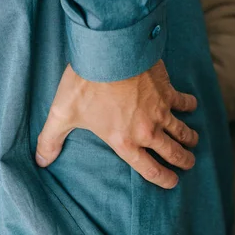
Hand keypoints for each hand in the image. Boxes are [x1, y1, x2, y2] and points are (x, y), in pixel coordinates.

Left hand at [35, 59, 198, 188]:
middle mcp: (147, 131)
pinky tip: (191, 105)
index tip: (173, 182)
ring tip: (194, 142)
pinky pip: (184, 102)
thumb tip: (40, 160)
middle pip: (173, 153)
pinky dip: (189, 105)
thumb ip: (51, 139)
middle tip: (188, 163)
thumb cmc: (85, 84)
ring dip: (190, 138)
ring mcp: (160, 111)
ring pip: (183, 131)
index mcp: (124, 142)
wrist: (108, 52)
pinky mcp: (167, 91)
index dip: (165, 179)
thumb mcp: (63, 113)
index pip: (151, 170)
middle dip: (184, 161)